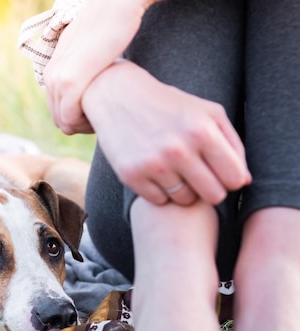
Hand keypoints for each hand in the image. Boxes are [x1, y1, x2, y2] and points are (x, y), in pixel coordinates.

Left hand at [43, 0, 151, 134]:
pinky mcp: (70, 81)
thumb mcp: (90, 53)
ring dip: (83, 126)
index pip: (59, 111)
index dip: (78, 119)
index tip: (100, 115)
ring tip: (105, 117)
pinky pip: (70, 118)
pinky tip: (104, 115)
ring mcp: (58, 79)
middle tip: (103, 119)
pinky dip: (85, 124)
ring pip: (64, 122)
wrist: (116, 6)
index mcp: (55, 71)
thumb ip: (86, 70)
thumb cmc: (111, 29)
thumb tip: (95, 87)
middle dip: (80, 126)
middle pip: (59, 120)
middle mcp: (51, 76)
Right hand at [82, 60, 250, 205]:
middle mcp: (178, 150)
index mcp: (202, 131)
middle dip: (210, 188)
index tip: (221, 172)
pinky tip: (156, 174)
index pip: (235, 179)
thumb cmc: (169, 105)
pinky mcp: (130, 175)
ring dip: (184, 190)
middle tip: (200, 176)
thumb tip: (244, 180)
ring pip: (185, 200)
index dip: (231, 179)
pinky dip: (160, 191)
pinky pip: (159, 200)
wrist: (118, 97)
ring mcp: (152, 164)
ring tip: (176, 172)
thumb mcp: (207, 111)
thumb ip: (232, 143)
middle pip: (213, 195)